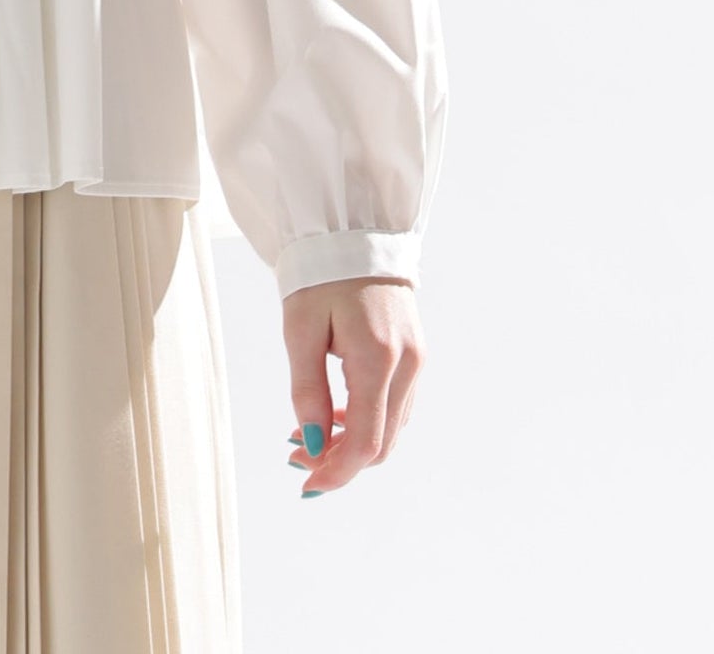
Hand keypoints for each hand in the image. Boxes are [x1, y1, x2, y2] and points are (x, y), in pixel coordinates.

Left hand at [281, 276, 425, 494]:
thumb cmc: (319, 274)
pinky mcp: (415, 353)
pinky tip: (335, 413)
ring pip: (392, 427)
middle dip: (342, 460)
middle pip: (383, 442)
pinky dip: (368, 420)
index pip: (367, 441)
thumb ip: (307, 389)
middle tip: (297, 456)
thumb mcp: (300, 328)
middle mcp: (407, 364)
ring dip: (354, 442)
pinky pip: (396, 405)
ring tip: (308, 435)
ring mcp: (416, 359)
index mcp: (378, 357)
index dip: (337, 471)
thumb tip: (312, 443)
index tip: (306, 483)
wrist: (351, 229)